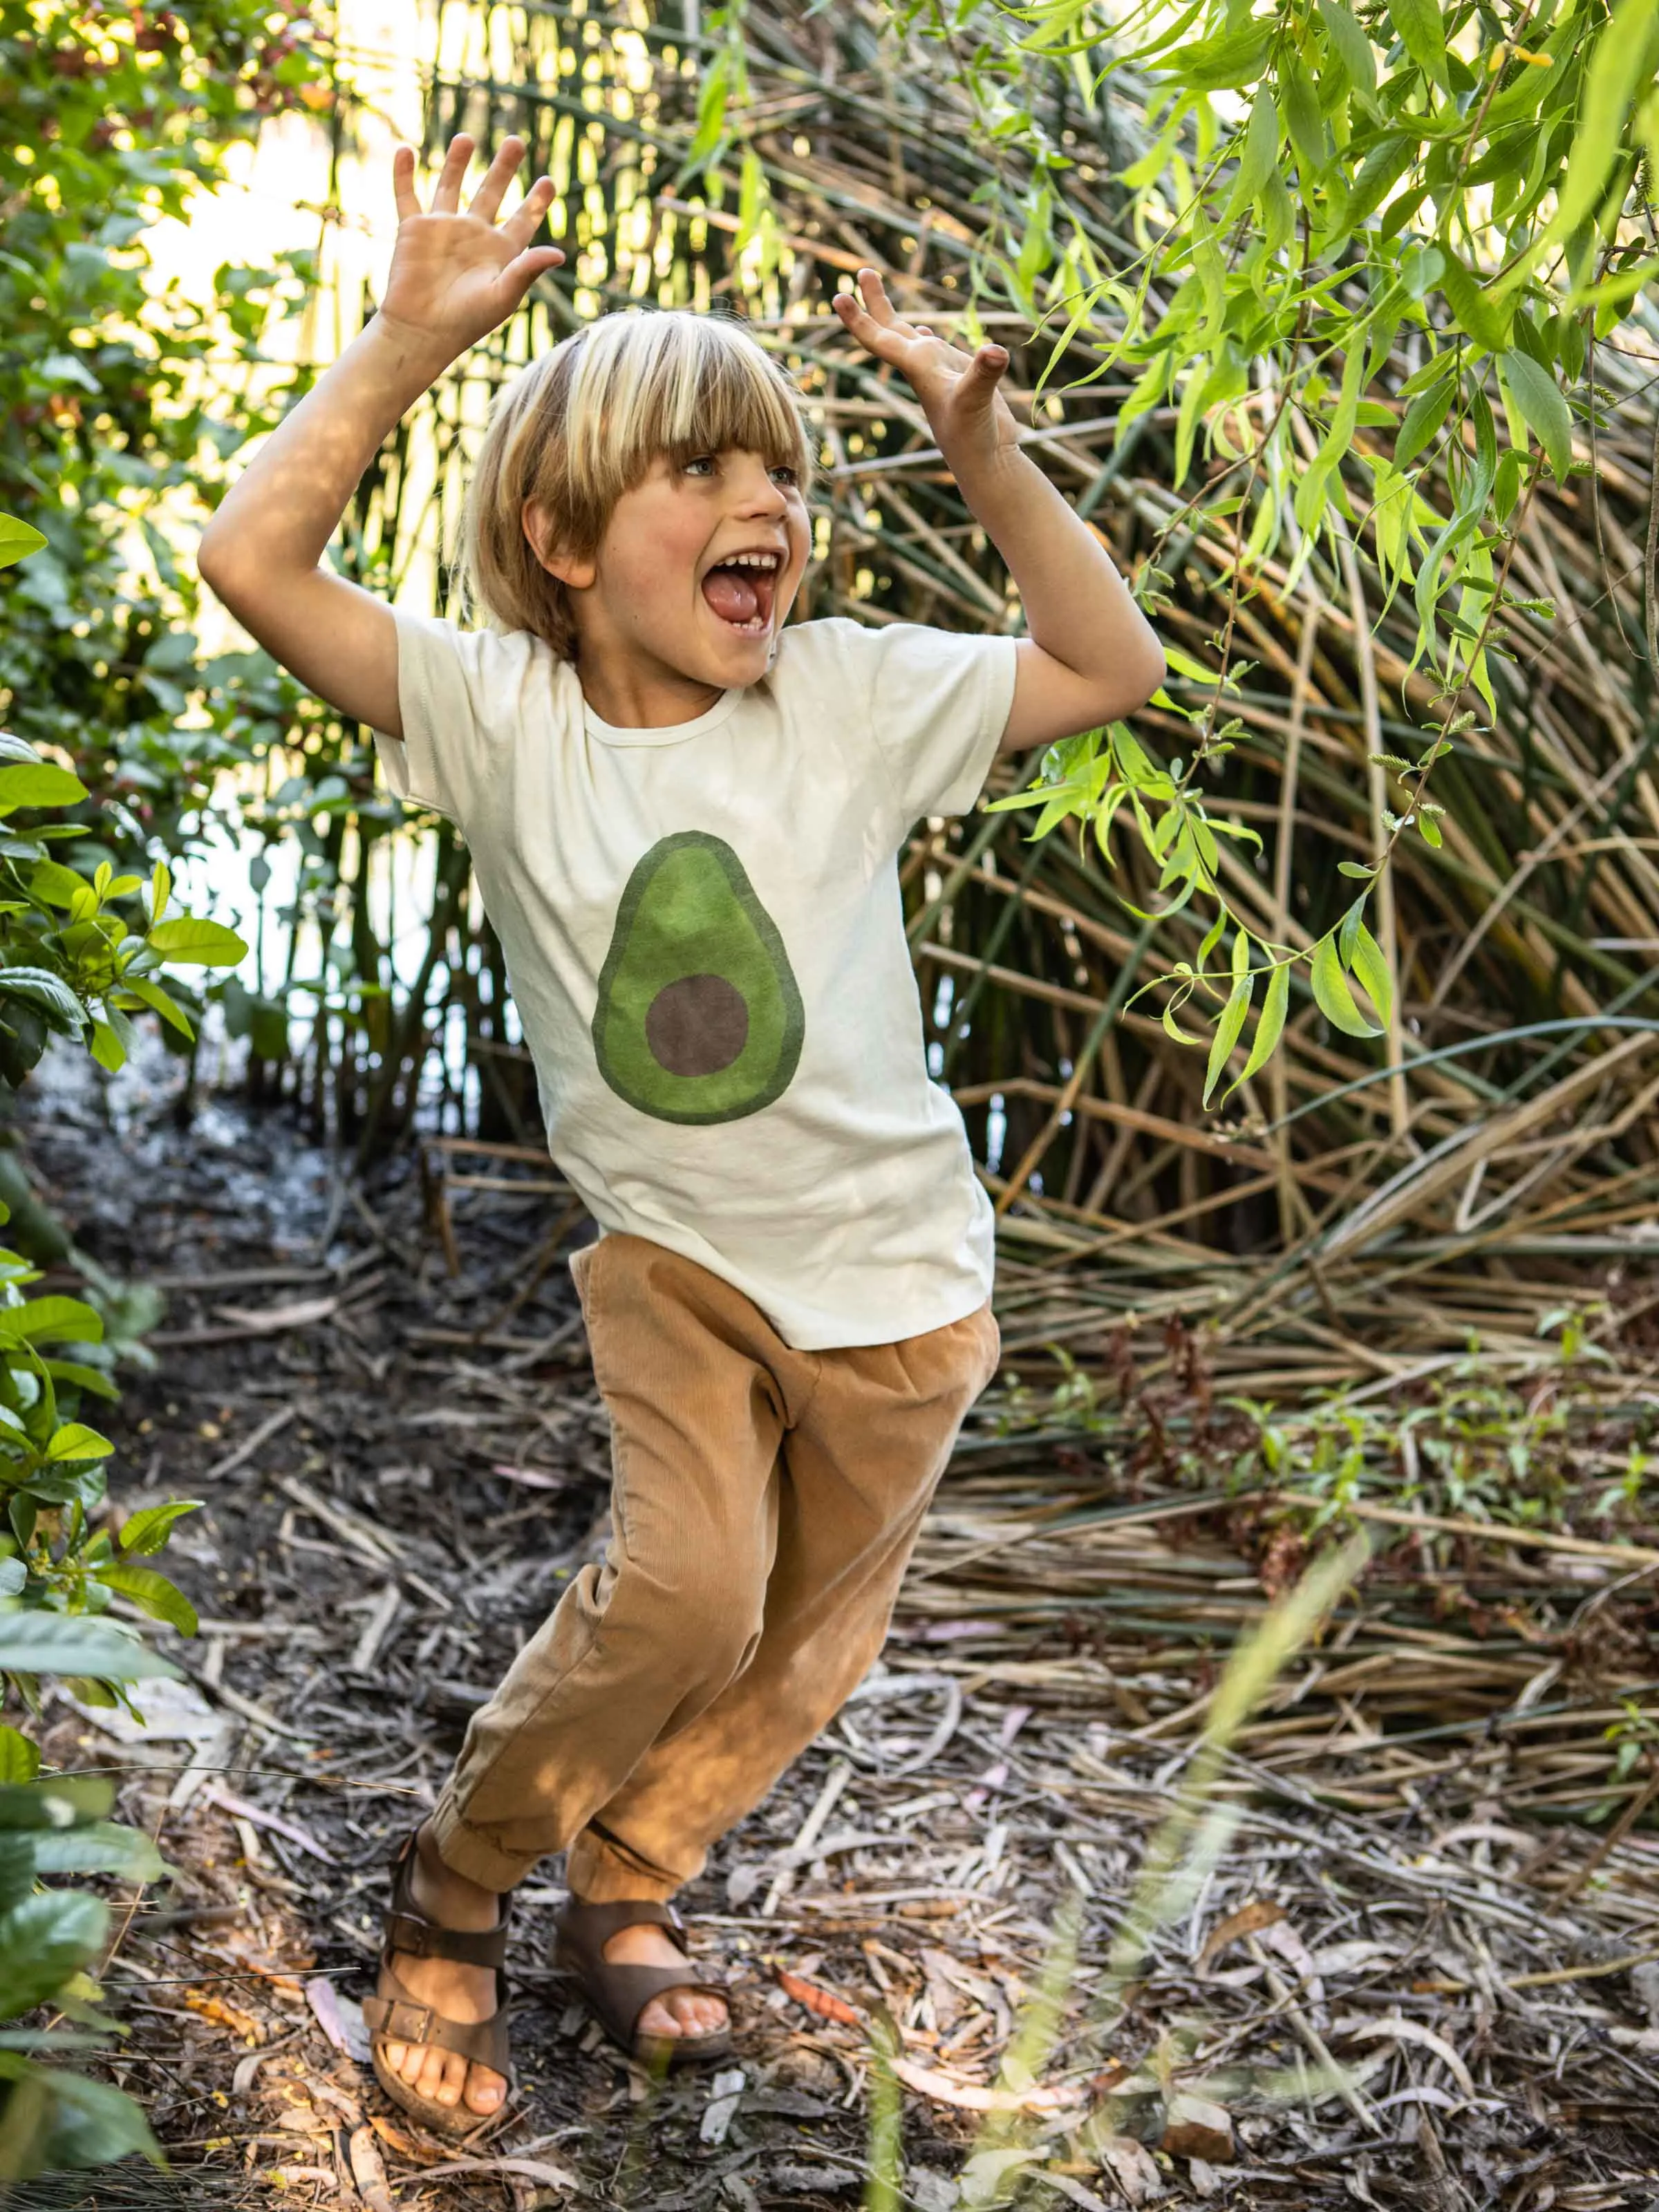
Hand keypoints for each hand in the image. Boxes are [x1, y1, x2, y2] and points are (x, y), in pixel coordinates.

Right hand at [380, 133, 563, 362]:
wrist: (422, 332)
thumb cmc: (466, 322)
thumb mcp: (502, 296)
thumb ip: (527, 271)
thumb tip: (559, 254)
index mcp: (500, 252)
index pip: (523, 220)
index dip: (536, 201)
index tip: (548, 180)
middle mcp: (473, 235)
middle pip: (491, 192)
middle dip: (503, 167)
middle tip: (515, 141)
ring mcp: (442, 229)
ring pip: (451, 185)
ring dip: (457, 161)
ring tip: (467, 138)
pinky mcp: (413, 230)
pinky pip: (407, 195)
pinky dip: (403, 173)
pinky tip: (404, 150)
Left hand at [832, 268, 1020, 465]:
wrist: (985, 462)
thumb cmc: (974, 438)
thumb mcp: (977, 402)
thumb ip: (983, 375)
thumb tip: (995, 352)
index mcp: (918, 369)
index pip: (880, 338)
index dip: (858, 318)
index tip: (838, 296)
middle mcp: (923, 366)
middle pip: (889, 327)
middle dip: (873, 299)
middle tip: (860, 270)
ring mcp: (939, 372)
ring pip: (909, 335)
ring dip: (891, 312)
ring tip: (875, 288)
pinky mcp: (958, 378)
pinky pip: (935, 349)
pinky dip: (925, 336)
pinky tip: (924, 331)